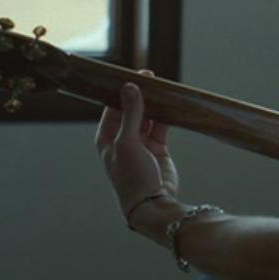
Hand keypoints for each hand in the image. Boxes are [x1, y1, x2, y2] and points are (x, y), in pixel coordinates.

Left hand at [94, 70, 179, 225]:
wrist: (153, 205)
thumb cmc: (132, 177)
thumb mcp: (128, 142)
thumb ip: (131, 113)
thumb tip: (131, 87)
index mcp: (107, 138)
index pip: (112, 108)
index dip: (121, 91)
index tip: (132, 74)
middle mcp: (122, 140)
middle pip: (130, 110)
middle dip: (139, 95)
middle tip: (150, 76)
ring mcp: (141, 144)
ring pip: (147, 117)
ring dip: (153, 104)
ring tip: (161, 87)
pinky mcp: (158, 149)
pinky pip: (161, 127)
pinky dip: (166, 116)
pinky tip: (171, 104)